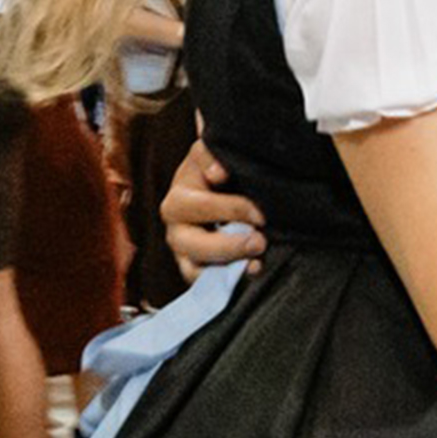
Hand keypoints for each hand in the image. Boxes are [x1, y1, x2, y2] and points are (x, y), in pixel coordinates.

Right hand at [163, 135, 266, 274]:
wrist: (220, 186)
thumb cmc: (218, 169)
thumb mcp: (211, 153)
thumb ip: (210, 154)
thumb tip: (218, 171)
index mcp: (179, 197)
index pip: (198, 206)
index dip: (230, 209)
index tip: (260, 213)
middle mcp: (176, 228)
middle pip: (193, 244)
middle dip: (228, 246)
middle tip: (260, 242)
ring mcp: (184, 252)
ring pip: (195, 269)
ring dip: (227, 267)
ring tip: (256, 262)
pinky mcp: (195, 270)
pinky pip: (205, 284)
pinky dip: (227, 281)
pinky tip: (251, 272)